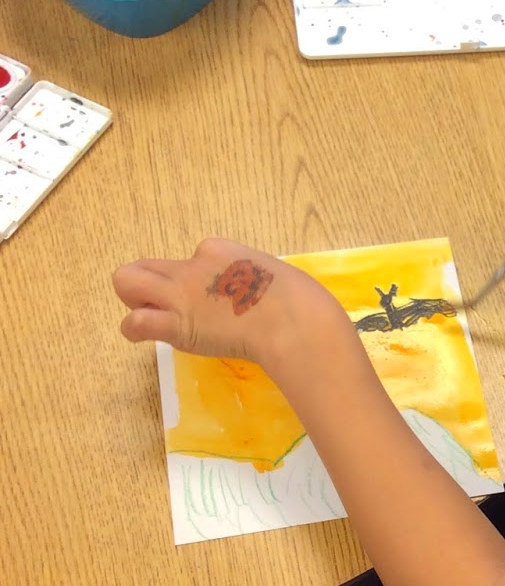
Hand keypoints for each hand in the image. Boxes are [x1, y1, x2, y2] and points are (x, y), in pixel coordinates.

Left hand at [113, 237, 344, 368]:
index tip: (219, 300)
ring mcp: (181, 294)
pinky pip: (134, 321)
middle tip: (169, 306)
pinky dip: (134, 329)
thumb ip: (249, 278)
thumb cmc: (298, 300)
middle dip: (149, 284)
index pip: (193, 258)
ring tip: (155, 318)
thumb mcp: (271, 273)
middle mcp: (192, 265)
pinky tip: (148, 336)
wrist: (293, 321)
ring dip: (134, 300)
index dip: (199, 280)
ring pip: (125, 282)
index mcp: (218, 249)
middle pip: (146, 266)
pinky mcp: (176, 323)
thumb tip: (247, 294)